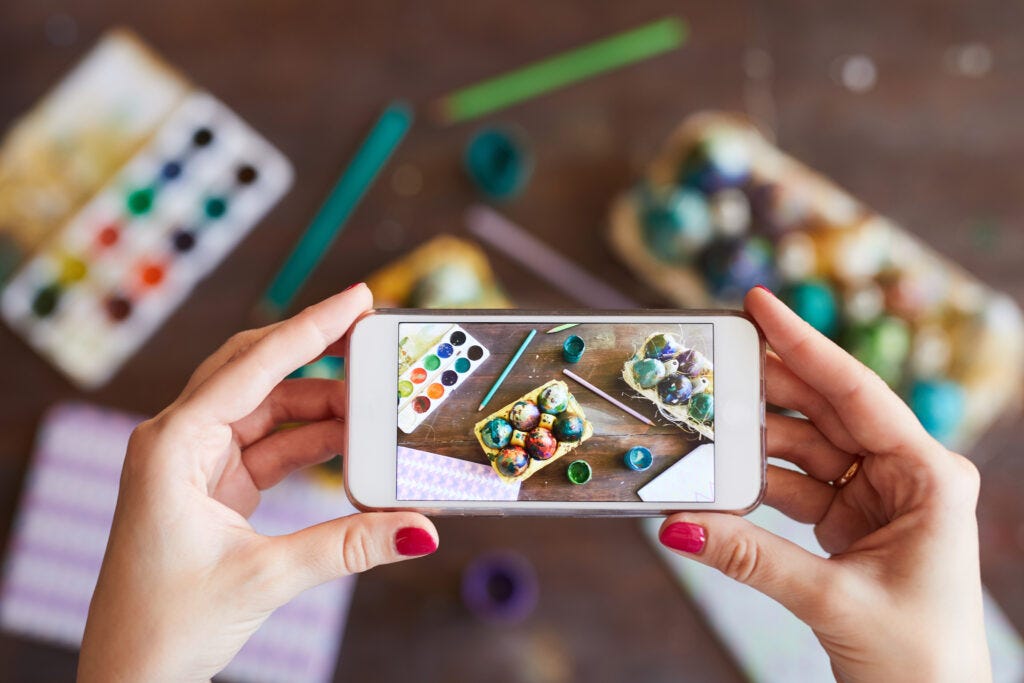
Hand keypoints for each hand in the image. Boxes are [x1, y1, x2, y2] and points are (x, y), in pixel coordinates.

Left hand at [79, 285, 437, 682]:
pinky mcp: (216, 483)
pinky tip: (349, 441)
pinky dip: (311, 440)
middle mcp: (179, 440)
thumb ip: (347, 546)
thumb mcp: (264, 577)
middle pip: (256, 370)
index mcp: (171, 445)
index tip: (354, 299)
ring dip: (321, 405)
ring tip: (373, 403)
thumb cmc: (164, 623)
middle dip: (315, 350)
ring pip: (268, 407)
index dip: (310, 328)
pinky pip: (271, 443)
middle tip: (368, 330)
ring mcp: (197, 460)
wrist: (130, 673)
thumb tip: (416, 529)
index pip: (252, 366)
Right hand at [659, 287, 989, 682]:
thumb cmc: (920, 659)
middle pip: (825, 410)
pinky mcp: (849, 522)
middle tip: (716, 358)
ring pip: (804, 448)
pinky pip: (793, 487)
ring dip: (754, 444)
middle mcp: (904, 475)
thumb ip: (752, 558)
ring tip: (703, 425)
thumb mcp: (834, 600)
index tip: (760, 304)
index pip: (856, 392)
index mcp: (929, 476)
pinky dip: (755, 487)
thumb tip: (679, 526)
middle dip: (770, 386)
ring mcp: (875, 496)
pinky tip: (719, 481)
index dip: (805, 344)